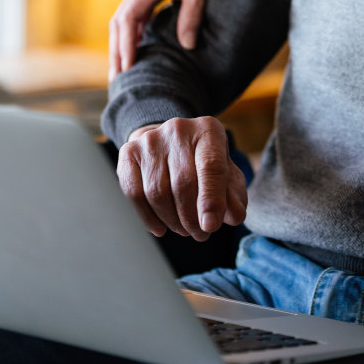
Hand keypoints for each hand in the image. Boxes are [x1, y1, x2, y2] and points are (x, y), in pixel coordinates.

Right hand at [108, 0, 257, 77]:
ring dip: (120, 44)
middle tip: (117, 79)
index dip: (125, 44)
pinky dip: (130, 34)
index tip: (126, 67)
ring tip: (121, 71)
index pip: (127, 19)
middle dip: (116, 50)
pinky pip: (133, 15)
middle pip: (118, 23)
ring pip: (122, 20)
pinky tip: (134, 51)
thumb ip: (191, 16)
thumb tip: (187, 46)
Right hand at [117, 117, 248, 239]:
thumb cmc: (204, 163)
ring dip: (172, 220)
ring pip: (157, 192)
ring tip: (185, 230)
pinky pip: (135, 193)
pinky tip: (161, 228)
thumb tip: (234, 217)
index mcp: (208, 130)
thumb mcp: (227, 174)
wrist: (172, 142)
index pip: (211, 166)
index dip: (211, 200)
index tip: (211, 226)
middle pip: (183, 183)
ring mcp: (150, 140)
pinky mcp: (129, 152)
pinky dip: (148, 217)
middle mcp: (178, 130)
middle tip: (200, 234)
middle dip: (192, 218)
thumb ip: (234, 196)